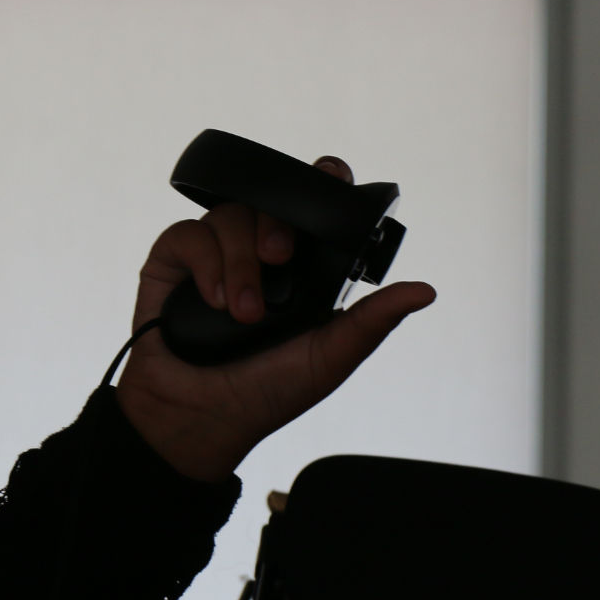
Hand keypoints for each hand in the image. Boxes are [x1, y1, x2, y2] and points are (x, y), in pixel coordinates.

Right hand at [115, 155, 436, 481]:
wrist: (201, 419)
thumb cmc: (266, 394)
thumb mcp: (329, 359)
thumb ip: (373, 322)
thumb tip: (426, 291)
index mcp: (301, 268)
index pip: (313, 207)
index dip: (322, 184)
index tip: (332, 180)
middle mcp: (259, 252)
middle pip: (271, 199)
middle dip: (279, 221)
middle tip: (279, 257)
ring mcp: (216, 254)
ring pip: (231, 214)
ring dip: (240, 261)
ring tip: (243, 313)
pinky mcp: (174, 261)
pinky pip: (189, 233)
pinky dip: (206, 263)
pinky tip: (214, 301)